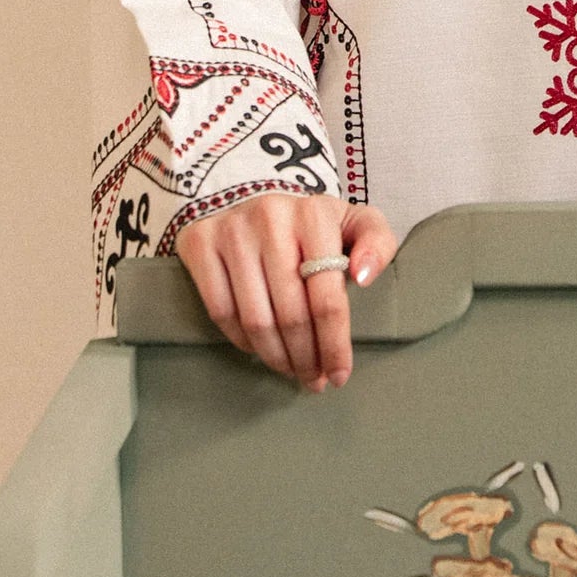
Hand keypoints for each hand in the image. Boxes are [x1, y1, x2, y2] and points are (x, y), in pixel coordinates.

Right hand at [174, 192, 397, 391]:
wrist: (254, 197)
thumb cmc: (312, 224)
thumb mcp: (354, 223)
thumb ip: (377, 242)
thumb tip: (364, 277)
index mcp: (315, 214)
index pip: (327, 297)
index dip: (334, 345)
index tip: (338, 375)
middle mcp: (270, 217)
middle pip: (291, 314)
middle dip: (306, 358)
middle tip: (313, 379)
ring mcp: (231, 229)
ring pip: (256, 319)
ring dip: (276, 357)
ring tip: (290, 370)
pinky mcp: (200, 242)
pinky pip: (221, 311)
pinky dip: (242, 341)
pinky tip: (259, 349)